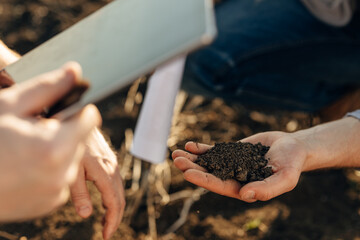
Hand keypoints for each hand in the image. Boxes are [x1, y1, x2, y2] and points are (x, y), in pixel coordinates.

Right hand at [0, 62, 100, 220]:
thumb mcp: (9, 106)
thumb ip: (47, 88)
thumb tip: (75, 71)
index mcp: (55, 148)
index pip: (90, 118)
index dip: (76, 109)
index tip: (58, 110)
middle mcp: (62, 174)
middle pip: (81, 138)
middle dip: (63, 130)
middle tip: (32, 130)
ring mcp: (56, 193)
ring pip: (73, 158)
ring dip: (58, 149)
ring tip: (25, 148)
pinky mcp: (50, 204)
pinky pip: (62, 177)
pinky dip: (51, 169)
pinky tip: (25, 166)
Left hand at [70, 128, 124, 239]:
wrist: (79, 118)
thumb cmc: (72, 144)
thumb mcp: (72, 170)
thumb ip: (79, 193)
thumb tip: (86, 215)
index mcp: (104, 173)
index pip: (114, 202)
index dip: (112, 220)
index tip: (106, 235)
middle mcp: (112, 169)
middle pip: (120, 198)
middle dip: (115, 217)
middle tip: (106, 232)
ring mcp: (112, 164)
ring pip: (119, 190)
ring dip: (115, 207)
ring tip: (106, 221)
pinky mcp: (109, 161)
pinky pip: (116, 182)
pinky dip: (113, 196)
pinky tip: (105, 202)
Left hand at [172, 134, 306, 202]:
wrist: (293, 147)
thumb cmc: (292, 164)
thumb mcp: (285, 178)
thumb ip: (267, 189)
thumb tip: (245, 195)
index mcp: (243, 188)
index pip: (219, 185)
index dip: (203, 179)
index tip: (187, 173)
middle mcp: (234, 177)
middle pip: (209, 174)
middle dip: (192, 167)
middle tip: (177, 160)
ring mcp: (231, 164)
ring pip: (208, 163)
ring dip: (192, 159)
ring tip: (176, 153)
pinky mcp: (232, 152)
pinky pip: (213, 151)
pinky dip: (201, 149)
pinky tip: (190, 145)